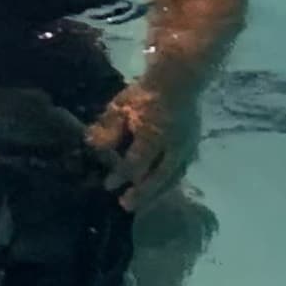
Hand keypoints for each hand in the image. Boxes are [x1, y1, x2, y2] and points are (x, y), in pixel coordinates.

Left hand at [87, 80, 198, 210]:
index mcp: (154, 135)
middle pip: (158, 177)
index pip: (136, 163)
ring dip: (157, 192)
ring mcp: (186, 148)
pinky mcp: (193, 148)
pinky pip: (181, 171)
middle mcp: (173, 146)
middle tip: (126, 205)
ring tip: (143, 202)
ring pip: (172, 177)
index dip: (121, 175)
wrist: (179, 79)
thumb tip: (93, 146)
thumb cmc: (146, 93)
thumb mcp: (121, 106)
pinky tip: (161, 188)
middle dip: (142, 193)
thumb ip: (108, 128)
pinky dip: (169, 182)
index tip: (108, 186)